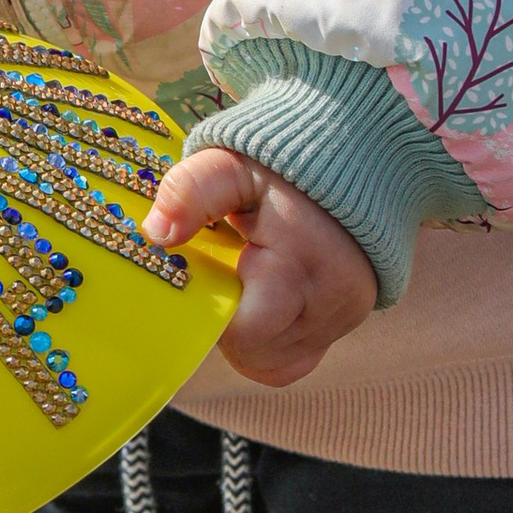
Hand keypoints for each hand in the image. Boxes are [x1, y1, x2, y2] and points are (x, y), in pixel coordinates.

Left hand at [143, 147, 376, 387]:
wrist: (355, 149)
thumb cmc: (283, 158)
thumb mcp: (231, 163)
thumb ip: (191, 192)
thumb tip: (156, 234)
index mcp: (302, 266)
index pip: (243, 334)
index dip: (212, 315)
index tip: (205, 276)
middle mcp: (334, 300)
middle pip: (258, 355)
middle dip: (228, 326)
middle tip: (220, 277)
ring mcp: (347, 314)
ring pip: (277, 363)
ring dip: (250, 337)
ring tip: (243, 285)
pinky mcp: (352, 318)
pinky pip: (299, 359)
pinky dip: (274, 343)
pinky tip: (262, 304)